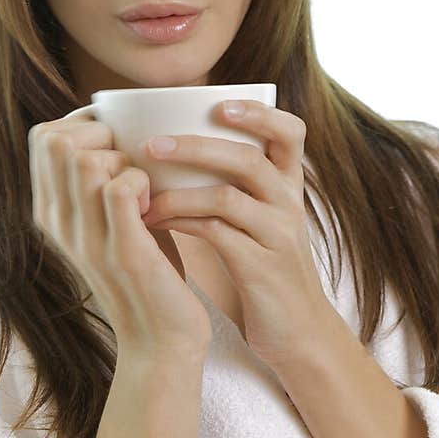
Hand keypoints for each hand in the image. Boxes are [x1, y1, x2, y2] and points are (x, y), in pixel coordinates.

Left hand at [140, 99, 329, 367]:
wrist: (296, 332)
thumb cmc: (264, 270)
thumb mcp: (259, 221)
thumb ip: (232, 187)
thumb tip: (174, 150)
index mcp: (288, 187)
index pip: (290, 132)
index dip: (259, 113)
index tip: (219, 105)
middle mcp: (288, 204)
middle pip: (248, 158)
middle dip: (196, 146)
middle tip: (152, 144)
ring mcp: (277, 235)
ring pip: (228, 195)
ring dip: (178, 191)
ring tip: (142, 191)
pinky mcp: (260, 267)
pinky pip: (216, 234)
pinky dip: (180, 224)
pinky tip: (153, 222)